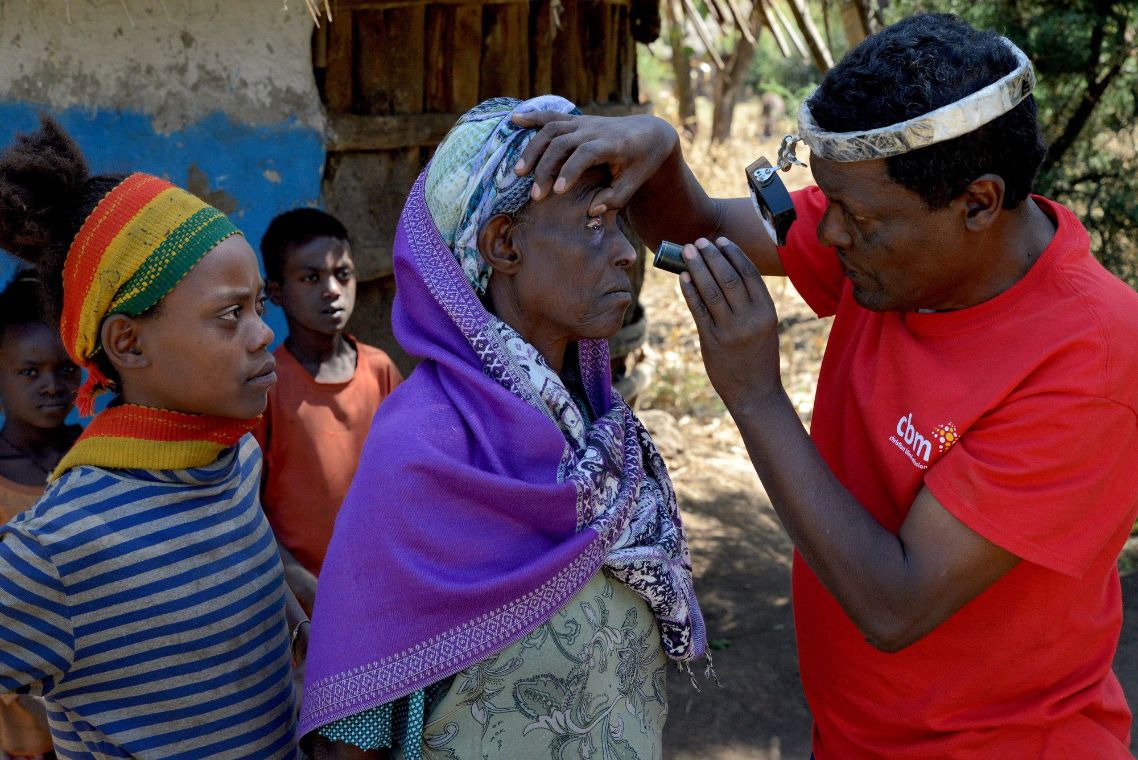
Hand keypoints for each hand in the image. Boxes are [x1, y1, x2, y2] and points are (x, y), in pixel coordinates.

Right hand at [512, 112, 678, 213]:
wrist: (649, 133)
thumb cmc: (642, 163)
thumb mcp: (635, 184)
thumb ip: (614, 199)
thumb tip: (591, 211)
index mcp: (612, 144)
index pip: (586, 153)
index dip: (570, 171)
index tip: (557, 191)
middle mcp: (595, 129)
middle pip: (562, 143)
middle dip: (545, 168)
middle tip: (536, 195)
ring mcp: (583, 123)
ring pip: (551, 129)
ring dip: (532, 149)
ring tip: (519, 172)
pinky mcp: (575, 121)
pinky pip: (551, 116)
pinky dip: (531, 117)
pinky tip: (513, 121)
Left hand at [678, 237, 783, 408]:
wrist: (755, 392)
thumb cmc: (759, 357)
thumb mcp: (764, 327)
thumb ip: (750, 303)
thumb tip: (725, 272)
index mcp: (767, 312)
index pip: (749, 274)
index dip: (733, 254)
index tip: (721, 241)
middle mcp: (750, 319)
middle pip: (728, 278)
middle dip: (712, 256)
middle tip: (698, 241)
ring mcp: (730, 330)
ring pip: (711, 290)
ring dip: (697, 267)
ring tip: (687, 252)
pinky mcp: (711, 340)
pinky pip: (698, 309)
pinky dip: (689, 290)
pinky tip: (683, 277)